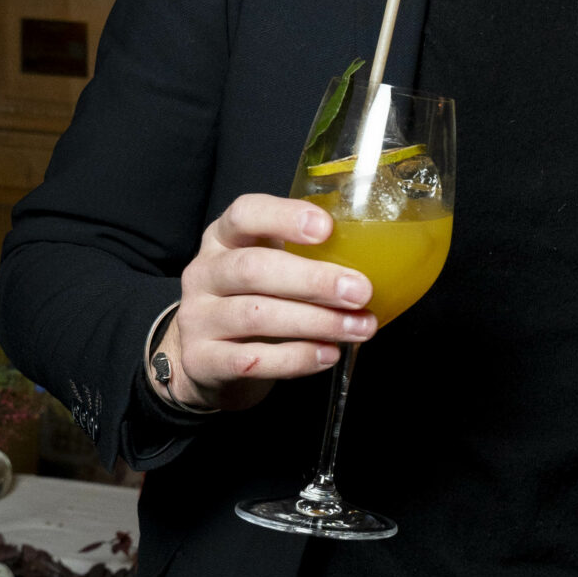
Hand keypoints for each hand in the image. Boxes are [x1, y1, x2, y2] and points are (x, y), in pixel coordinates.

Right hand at [160, 194, 377, 409]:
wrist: (207, 362)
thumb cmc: (254, 303)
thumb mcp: (271, 270)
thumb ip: (307, 259)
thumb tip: (379, 263)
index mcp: (224, 239)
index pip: (244, 214)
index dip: (283, 217)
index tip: (326, 228)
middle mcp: (205, 273)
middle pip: (252, 268)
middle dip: (313, 280)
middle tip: (360, 291)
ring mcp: (198, 318)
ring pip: (256, 316)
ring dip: (315, 322)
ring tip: (359, 328)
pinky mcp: (203, 360)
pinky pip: (253, 360)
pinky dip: (296, 358)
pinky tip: (327, 354)